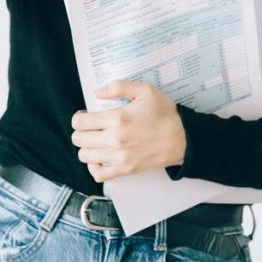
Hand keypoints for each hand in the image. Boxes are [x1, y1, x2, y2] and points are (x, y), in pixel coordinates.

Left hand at [70, 80, 186, 182]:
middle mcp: (114, 139)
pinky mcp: (125, 170)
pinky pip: (98, 174)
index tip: (85, 116)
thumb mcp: (145, 91)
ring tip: (95, 141)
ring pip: (84, 156)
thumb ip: (119, 87)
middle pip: (79, 139)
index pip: (80, 122)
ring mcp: (119, 157)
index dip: (78, 118)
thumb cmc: (164, 114)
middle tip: (90, 128)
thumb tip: (97, 92)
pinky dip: (94, 167)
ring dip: (86, 148)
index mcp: (117, 118)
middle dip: (80, 132)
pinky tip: (100, 159)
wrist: (183, 138)